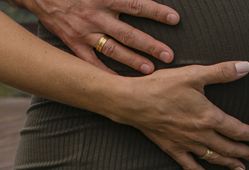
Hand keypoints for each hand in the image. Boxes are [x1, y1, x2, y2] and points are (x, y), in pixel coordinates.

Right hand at [17, 0, 179, 73]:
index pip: (136, 4)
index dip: (156, 12)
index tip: (174, 19)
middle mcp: (96, 16)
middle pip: (128, 33)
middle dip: (150, 45)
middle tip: (169, 55)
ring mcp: (84, 33)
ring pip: (112, 50)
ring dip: (132, 60)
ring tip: (150, 70)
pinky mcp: (74, 44)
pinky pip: (91, 62)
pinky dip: (105, 73)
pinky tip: (120, 82)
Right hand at [111, 61, 248, 169]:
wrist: (134, 102)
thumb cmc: (163, 86)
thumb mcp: (194, 74)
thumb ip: (222, 72)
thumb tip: (246, 67)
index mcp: (209, 117)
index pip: (238, 129)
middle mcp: (201, 134)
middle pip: (228, 147)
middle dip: (245, 154)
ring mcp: (187, 144)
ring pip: (213, 158)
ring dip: (229, 164)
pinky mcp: (173, 149)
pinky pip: (190, 165)